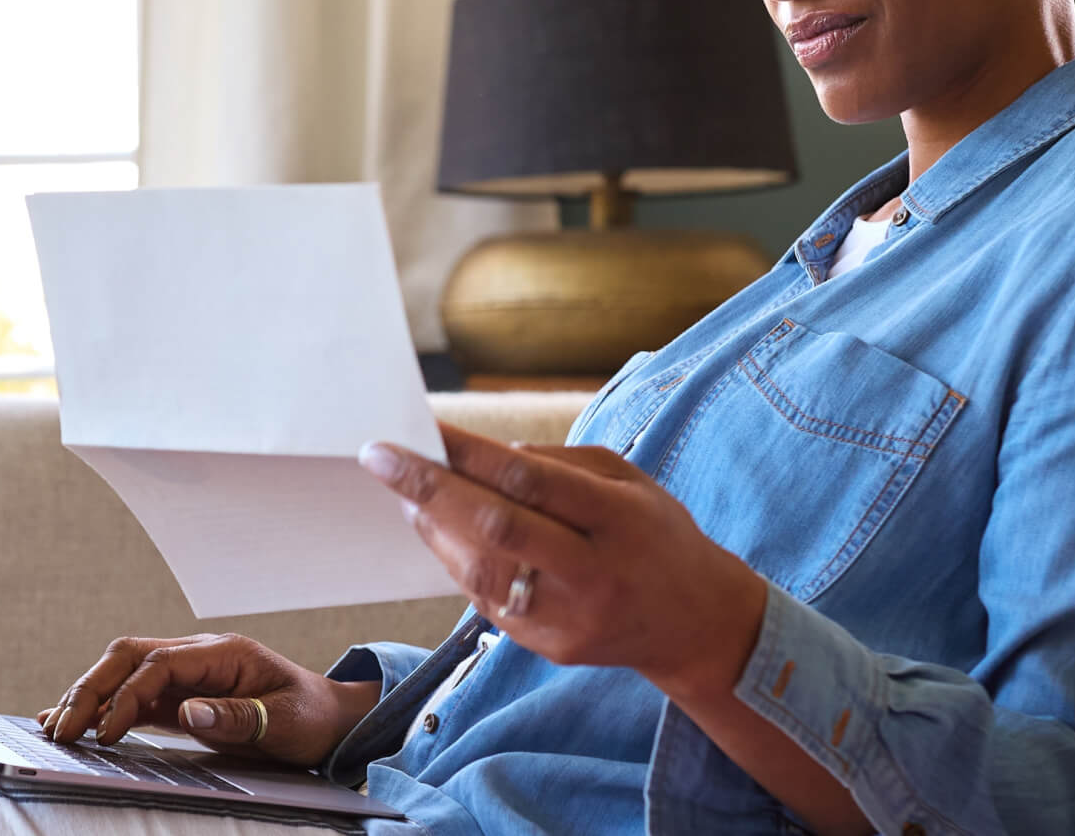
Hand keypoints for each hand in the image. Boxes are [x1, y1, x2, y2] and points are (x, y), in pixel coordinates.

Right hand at [36, 632, 380, 766]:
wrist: (327, 718)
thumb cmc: (309, 716)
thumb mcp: (283, 721)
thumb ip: (237, 715)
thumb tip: (187, 712)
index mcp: (222, 652)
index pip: (159, 662)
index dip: (127, 694)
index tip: (107, 731)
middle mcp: (198, 656)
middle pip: (129, 656)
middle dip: (91, 689)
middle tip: (63, 731)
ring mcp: (186, 675)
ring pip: (123, 672)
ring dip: (88, 696)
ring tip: (56, 728)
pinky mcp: (180, 698)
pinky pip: (132, 696)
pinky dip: (101, 708)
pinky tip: (72, 722)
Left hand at [358, 424, 767, 703]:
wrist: (695, 623)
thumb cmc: (655, 533)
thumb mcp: (629, 480)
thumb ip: (560, 463)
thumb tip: (484, 455)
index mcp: (618, 520)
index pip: (532, 481)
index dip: (472, 453)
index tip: (423, 427)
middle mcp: (593, 573)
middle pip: (497, 528)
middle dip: (430, 488)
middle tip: (380, 456)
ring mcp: (569, 618)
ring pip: (482, 570)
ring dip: (433, 526)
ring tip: (403, 490)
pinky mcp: (549, 647)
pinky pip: (486, 598)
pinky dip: (454, 559)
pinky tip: (436, 528)